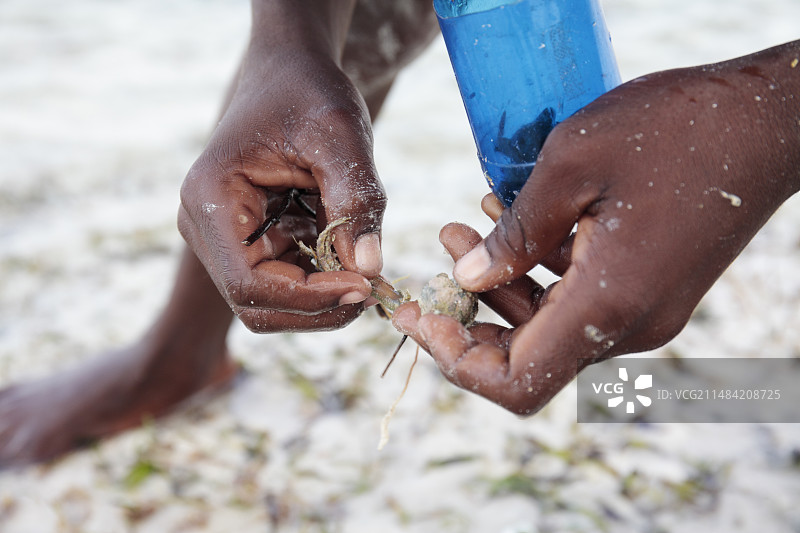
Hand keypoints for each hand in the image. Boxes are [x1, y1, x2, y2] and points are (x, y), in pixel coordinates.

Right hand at [178, 6, 386, 332]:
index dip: (307, 297)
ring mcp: (225, 239)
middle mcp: (206, 226)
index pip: (248, 283)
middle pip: (256, 304)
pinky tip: (355, 259)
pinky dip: (324, 282)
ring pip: (272, 302)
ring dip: (323, 300)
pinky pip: (286, 282)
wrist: (292, 73)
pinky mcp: (251, 242)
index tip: (363, 285)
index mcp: (211, 198)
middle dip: (317, 307)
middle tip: (372, 290)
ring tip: (368, 273)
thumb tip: (370, 269)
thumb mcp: (340, 134)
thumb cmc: (309, 92)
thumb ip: (356, 198)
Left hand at [394, 42, 799, 413]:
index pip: (516, 382)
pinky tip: (508, 216)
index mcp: (607, 306)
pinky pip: (578, 298)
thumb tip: (469, 281)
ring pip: (549, 323)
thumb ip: (515, 236)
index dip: (456, 360)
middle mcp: (629, 326)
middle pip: (527, 357)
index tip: (419, 316)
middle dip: (470, 313)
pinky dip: (537, 269)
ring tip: (460, 224)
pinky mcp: (649, 288)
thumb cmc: (674, 130)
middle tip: (438, 254)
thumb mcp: (572, 168)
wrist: (766, 120)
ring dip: (499, 282)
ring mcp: (643, 310)